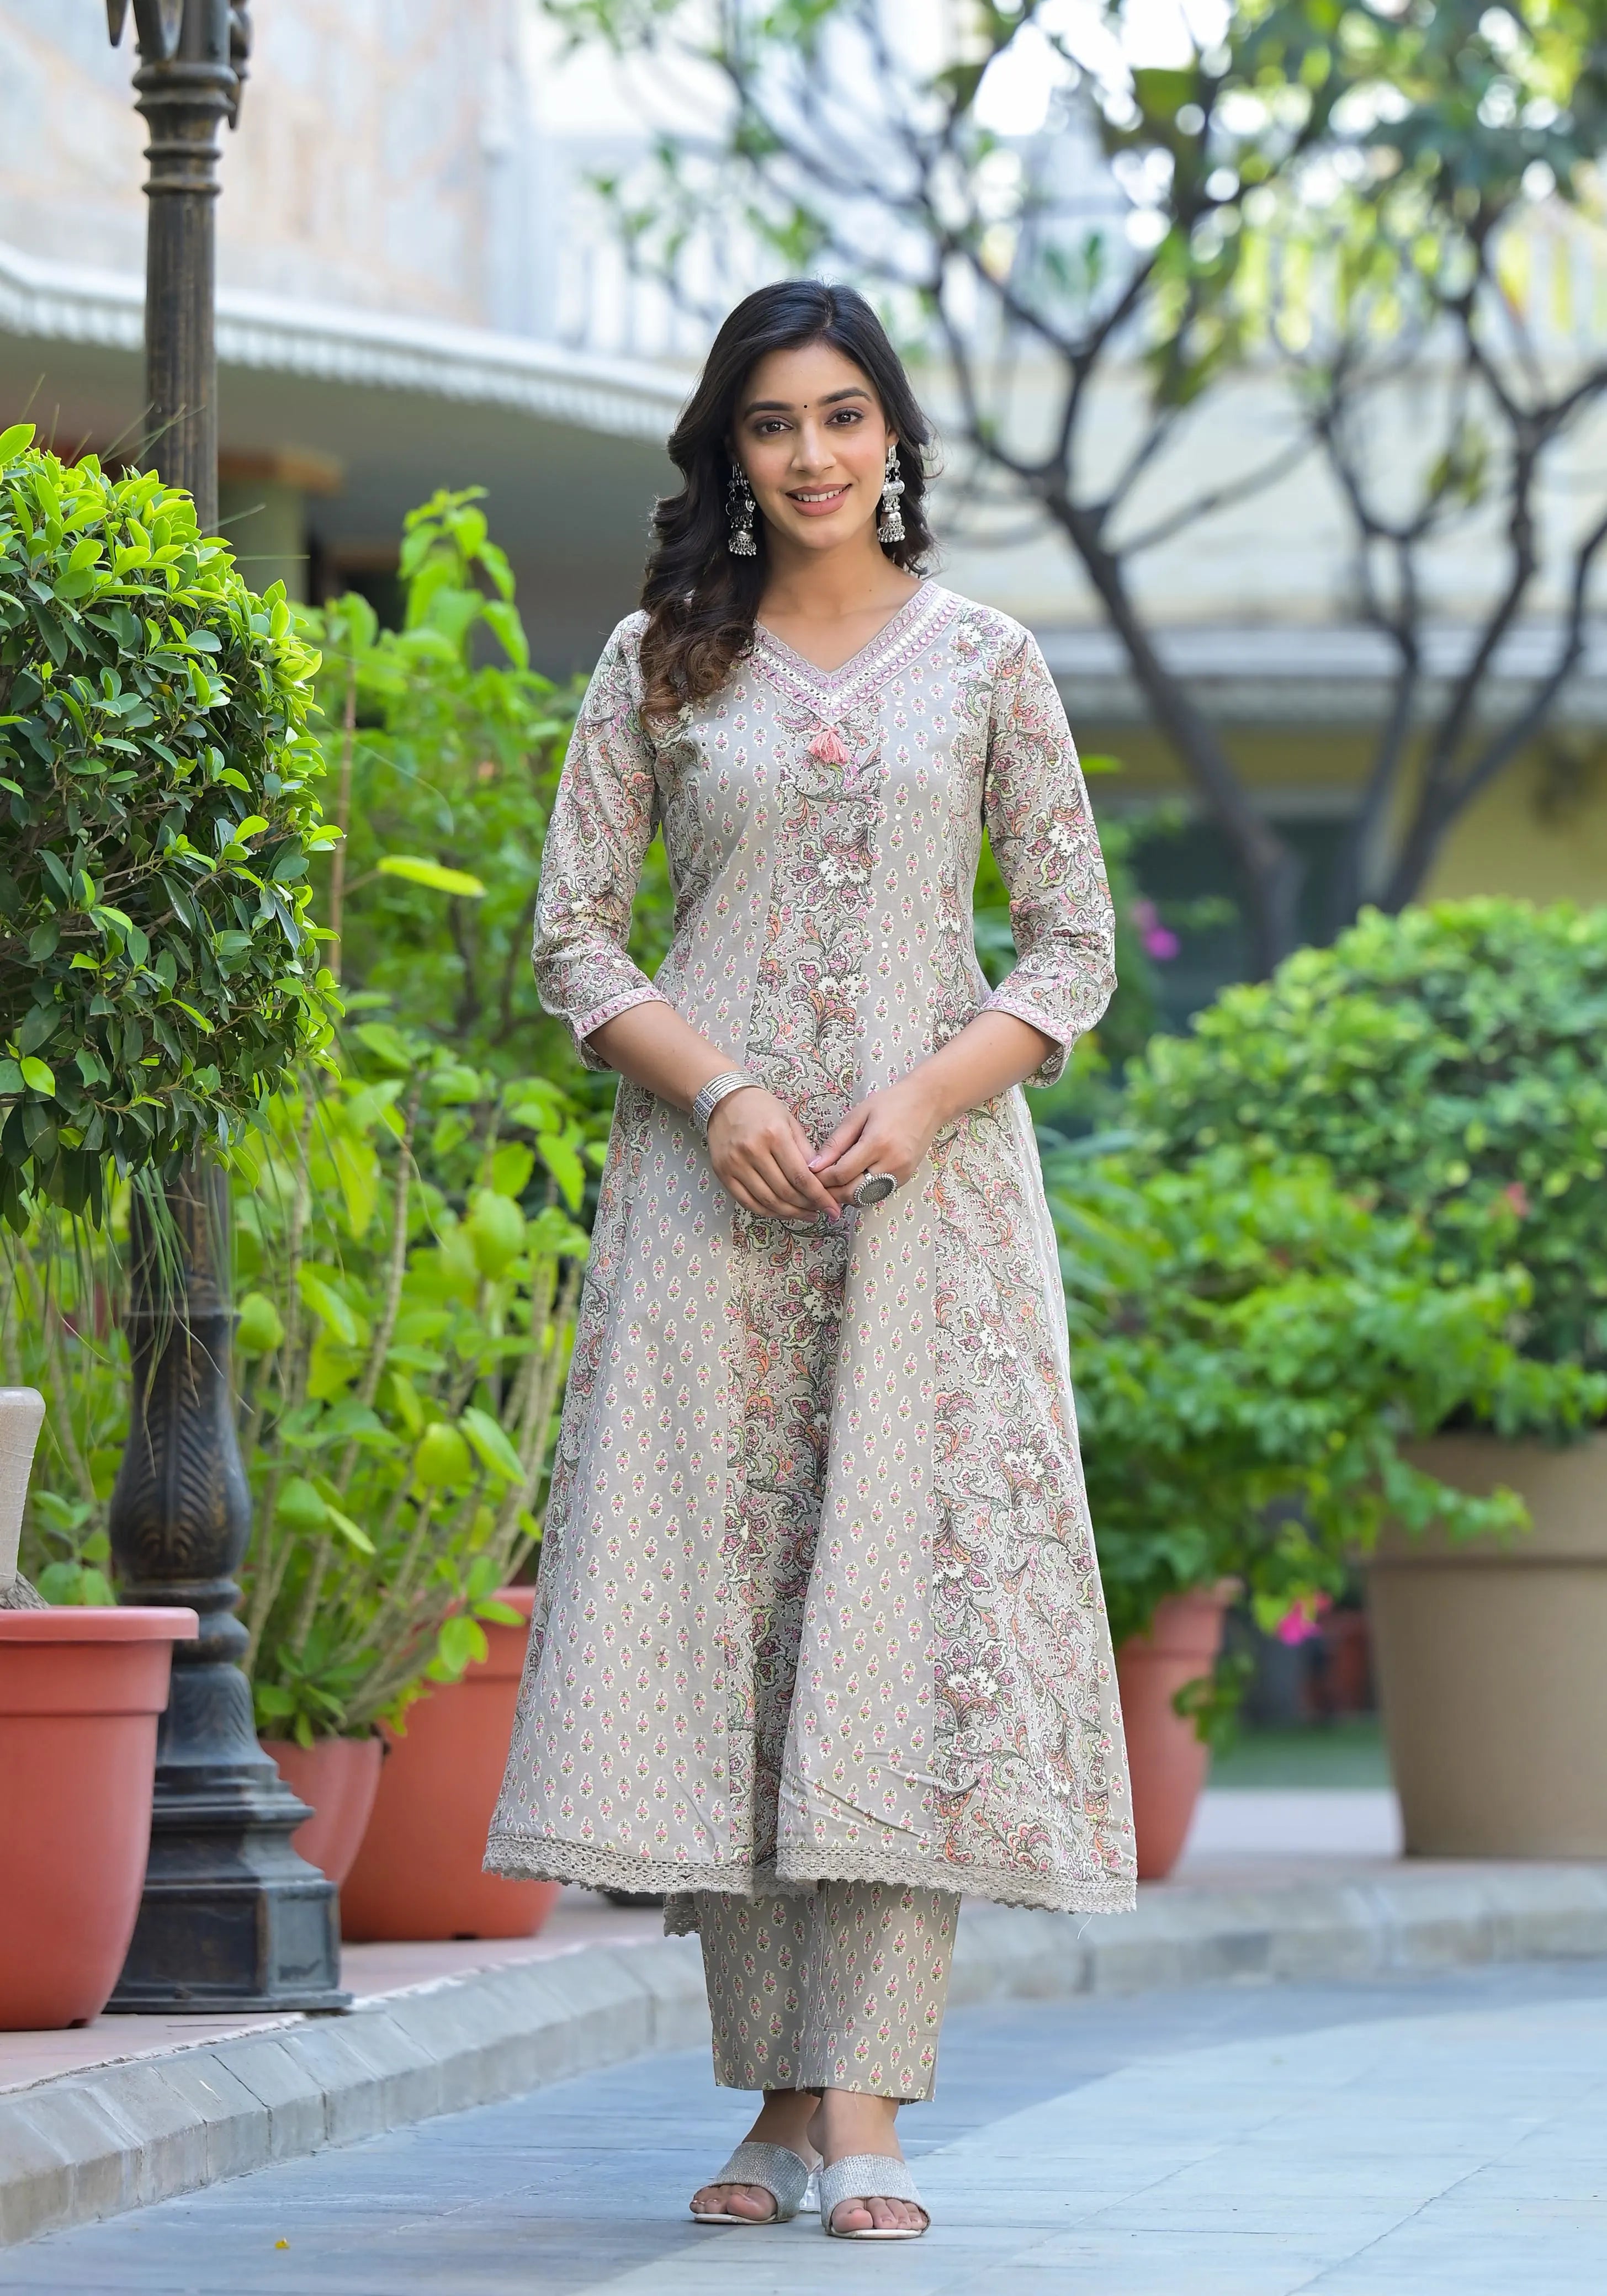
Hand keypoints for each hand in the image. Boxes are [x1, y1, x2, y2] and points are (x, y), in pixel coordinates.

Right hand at [707, 1087, 842, 1221]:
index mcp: (774, 1135)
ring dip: (789, 1213)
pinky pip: (747, 1202)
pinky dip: (767, 1212)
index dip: (819, 1197)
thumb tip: (822, 1180)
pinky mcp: (722, 1173)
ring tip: (805, 1214)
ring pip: (767, 1201)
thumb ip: (805, 1151)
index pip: (800, 1176)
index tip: (832, 1208)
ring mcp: (735, 1164)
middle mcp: (753, 1151)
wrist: (724, 1101)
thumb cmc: (761, 1108)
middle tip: (820, 1212)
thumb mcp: (789, 1121)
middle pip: (785, 1192)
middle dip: (807, 1206)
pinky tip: (781, 1212)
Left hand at [808, 1072, 945, 1205]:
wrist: (928, 1104)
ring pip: (864, 1199)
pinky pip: (876, 1194)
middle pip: (852, 1193)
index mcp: (877, 1143)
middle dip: (831, 1192)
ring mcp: (901, 1174)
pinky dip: (861, 1192)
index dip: (822, 1178)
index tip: (810, 1173)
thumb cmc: (890, 1103)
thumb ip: (835, 1143)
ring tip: (833, 1183)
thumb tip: (814, 1167)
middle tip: (817, 1184)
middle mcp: (891, 1163)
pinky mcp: (905, 1179)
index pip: (841, 1174)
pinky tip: (852, 1180)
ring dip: (845, 1195)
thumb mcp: (858, 1115)